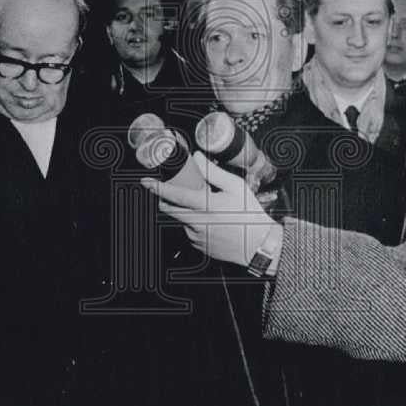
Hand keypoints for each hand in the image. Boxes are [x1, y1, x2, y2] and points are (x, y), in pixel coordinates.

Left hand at [142, 151, 277, 266]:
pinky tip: (214, 223)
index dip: (157, 188)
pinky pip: (191, 233)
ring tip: (209, 209)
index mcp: (205, 205)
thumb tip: (198, 158)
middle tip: (174, 193)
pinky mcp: (200, 247)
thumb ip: (213, 171)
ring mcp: (197, 237)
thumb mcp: (235, 186)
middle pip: (169, 210)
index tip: (146, 182)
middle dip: (166, 200)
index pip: (173, 195)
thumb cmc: (250, 214)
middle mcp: (197, 222)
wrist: (259, 244)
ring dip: (187, 213)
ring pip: (182, 221)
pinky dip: (196, 225)